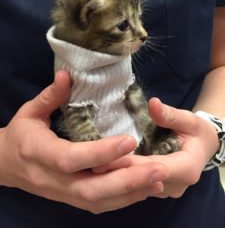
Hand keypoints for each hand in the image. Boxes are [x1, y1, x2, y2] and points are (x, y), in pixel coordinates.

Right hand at [0, 73, 168, 212]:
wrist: (4, 164)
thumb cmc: (20, 133)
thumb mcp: (30, 111)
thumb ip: (50, 95)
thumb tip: (67, 74)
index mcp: (38, 152)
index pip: (71, 158)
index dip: (100, 153)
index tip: (130, 140)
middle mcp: (51, 179)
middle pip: (90, 188)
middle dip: (126, 181)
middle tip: (160, 168)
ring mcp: (61, 193)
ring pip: (97, 201)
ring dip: (130, 192)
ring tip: (159, 178)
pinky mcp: (70, 198)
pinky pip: (98, 204)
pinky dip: (123, 199)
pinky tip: (144, 189)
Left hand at [93, 97, 219, 198]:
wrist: (203, 146)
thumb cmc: (196, 132)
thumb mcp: (189, 120)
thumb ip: (170, 115)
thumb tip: (153, 104)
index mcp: (186, 169)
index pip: (152, 167)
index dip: (128, 162)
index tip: (105, 155)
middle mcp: (174, 185)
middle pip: (141, 180)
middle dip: (115, 172)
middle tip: (89, 163)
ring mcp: (164, 189)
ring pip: (136, 187)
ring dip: (114, 176)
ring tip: (90, 166)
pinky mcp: (155, 187)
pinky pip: (136, 185)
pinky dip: (120, 177)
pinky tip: (102, 168)